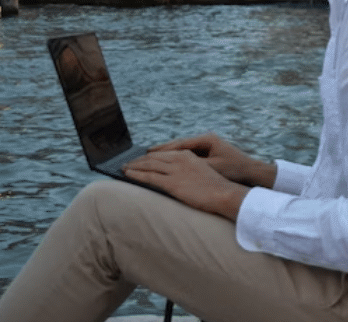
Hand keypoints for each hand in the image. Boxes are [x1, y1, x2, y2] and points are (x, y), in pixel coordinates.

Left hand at [124, 149, 249, 219]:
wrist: (223, 194)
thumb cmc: (214, 188)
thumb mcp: (201, 172)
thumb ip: (187, 170)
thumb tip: (174, 176)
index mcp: (188, 155)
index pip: (164, 154)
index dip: (150, 156)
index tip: (141, 159)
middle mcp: (181, 159)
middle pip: (154, 158)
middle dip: (139, 160)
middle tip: (128, 163)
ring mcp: (176, 170)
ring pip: (149, 165)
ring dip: (134, 166)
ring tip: (124, 168)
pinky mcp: (172, 183)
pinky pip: (149, 177)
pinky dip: (136, 174)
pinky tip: (128, 174)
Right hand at [149, 133, 275, 188]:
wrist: (251, 171)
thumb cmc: (233, 169)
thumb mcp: (212, 167)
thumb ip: (194, 165)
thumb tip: (173, 164)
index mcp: (206, 140)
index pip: (180, 144)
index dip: (162, 149)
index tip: (147, 153)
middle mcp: (205, 139)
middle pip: (178, 144)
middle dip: (161, 150)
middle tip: (143, 154)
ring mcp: (207, 145)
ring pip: (182, 149)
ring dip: (167, 154)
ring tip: (149, 158)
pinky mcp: (208, 152)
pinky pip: (188, 154)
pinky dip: (176, 158)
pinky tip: (166, 163)